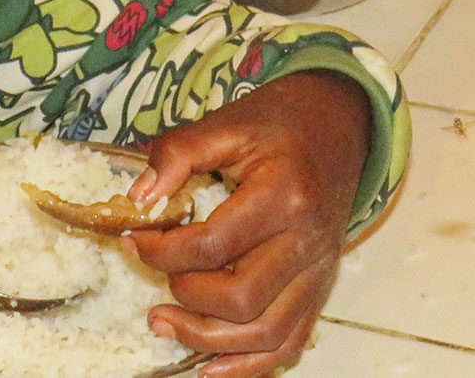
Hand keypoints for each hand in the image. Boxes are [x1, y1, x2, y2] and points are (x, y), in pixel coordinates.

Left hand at [126, 71, 371, 377]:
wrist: (339, 122)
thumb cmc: (281, 122)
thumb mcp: (227, 122)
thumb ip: (179, 153)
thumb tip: (138, 198)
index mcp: (283, 195)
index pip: (215, 245)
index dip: (164, 251)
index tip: (136, 240)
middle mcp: (307, 240)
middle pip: (242, 298)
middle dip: (186, 298)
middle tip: (154, 282)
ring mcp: (319, 269)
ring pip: (267, 331)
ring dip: (209, 340)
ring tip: (164, 324)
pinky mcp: (320, 286)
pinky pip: (292, 341)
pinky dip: (252, 364)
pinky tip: (210, 366)